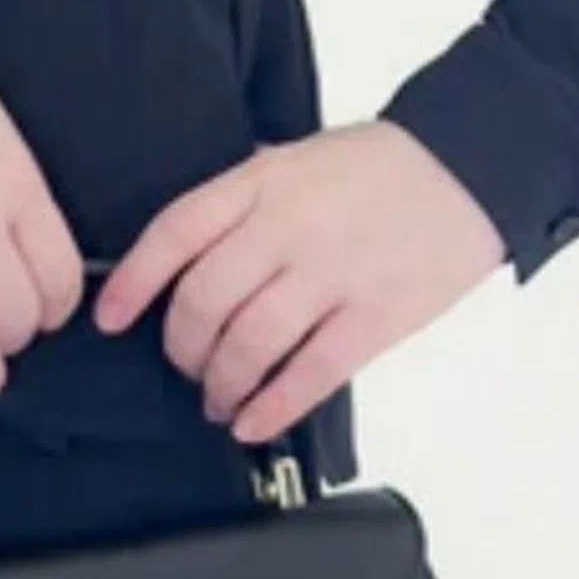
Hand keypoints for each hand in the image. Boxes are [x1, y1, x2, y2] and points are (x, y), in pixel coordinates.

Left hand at [89, 120, 510, 442]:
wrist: (469, 166)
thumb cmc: (380, 166)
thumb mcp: (297, 156)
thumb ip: (244, 193)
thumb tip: (190, 242)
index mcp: (262, 182)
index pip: (175, 234)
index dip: (133, 283)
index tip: (109, 318)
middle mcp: (288, 228)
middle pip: (203, 302)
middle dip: (182, 347)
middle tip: (185, 365)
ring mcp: (331, 274)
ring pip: (248, 345)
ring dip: (221, 384)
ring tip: (219, 399)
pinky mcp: (374, 317)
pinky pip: (307, 375)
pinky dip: (270, 408)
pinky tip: (252, 422)